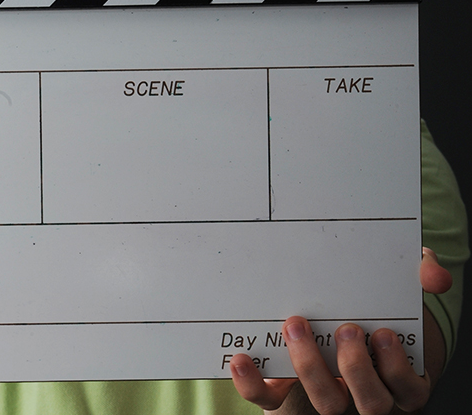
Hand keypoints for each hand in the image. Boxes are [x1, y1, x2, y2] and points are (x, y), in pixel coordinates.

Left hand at [229, 248, 451, 413]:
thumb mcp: (399, 285)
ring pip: (326, 404)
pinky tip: (242, 358)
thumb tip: (433, 274)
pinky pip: (271, 400)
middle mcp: (363, 390)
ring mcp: (324, 391)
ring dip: (311, 368)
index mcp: (395, 372)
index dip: (397, 369)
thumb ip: (419, 275)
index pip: (406, 387)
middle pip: (369, 403)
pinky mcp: (286, 388)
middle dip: (356, 368)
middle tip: (346, 329)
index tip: (383, 334)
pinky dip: (254, 384)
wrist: (341, 310)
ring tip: (297, 326)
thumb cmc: (373, 303)